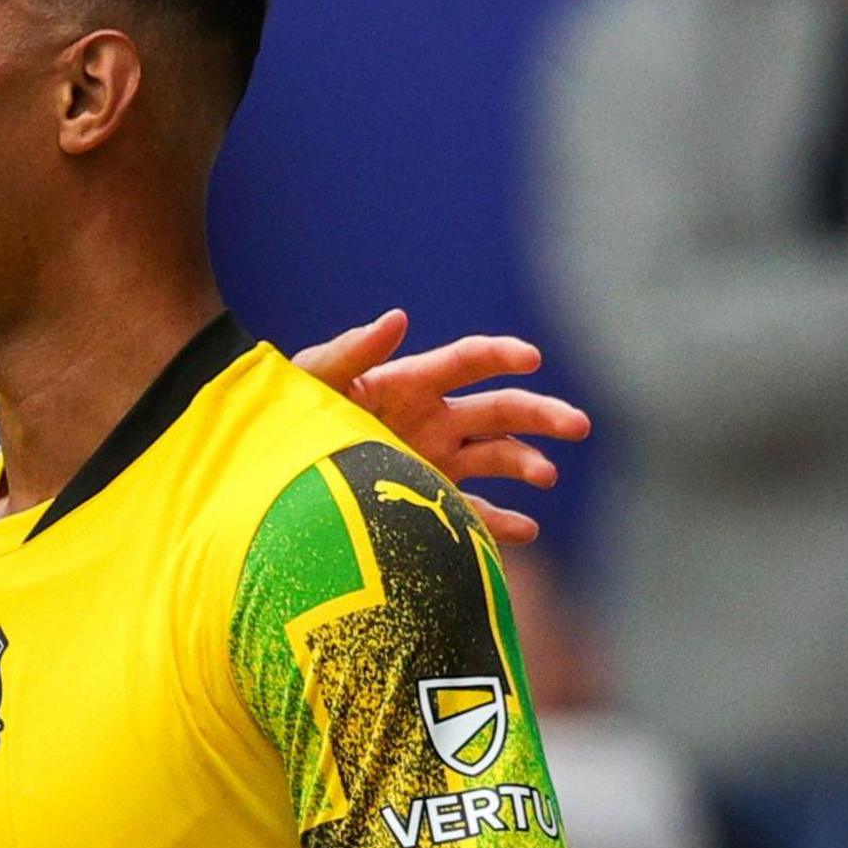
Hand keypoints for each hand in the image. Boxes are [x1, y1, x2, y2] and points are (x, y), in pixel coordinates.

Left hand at [295, 309, 587, 547]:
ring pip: (497, 458)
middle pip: (501, 411)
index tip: (532, 358)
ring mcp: (434, 461)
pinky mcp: (425, 502)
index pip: (469, 362)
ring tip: (545, 477)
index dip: (502, 355)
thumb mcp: (313, 380)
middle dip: (543, 415)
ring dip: (527, 465)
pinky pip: (472, 512)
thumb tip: (397, 317)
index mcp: (411, 383)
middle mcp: (433, 419)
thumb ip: (351, 351)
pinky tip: (526, 530)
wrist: (268, 469)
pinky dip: (499, 523)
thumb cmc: (288, 413)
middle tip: (579, 426)